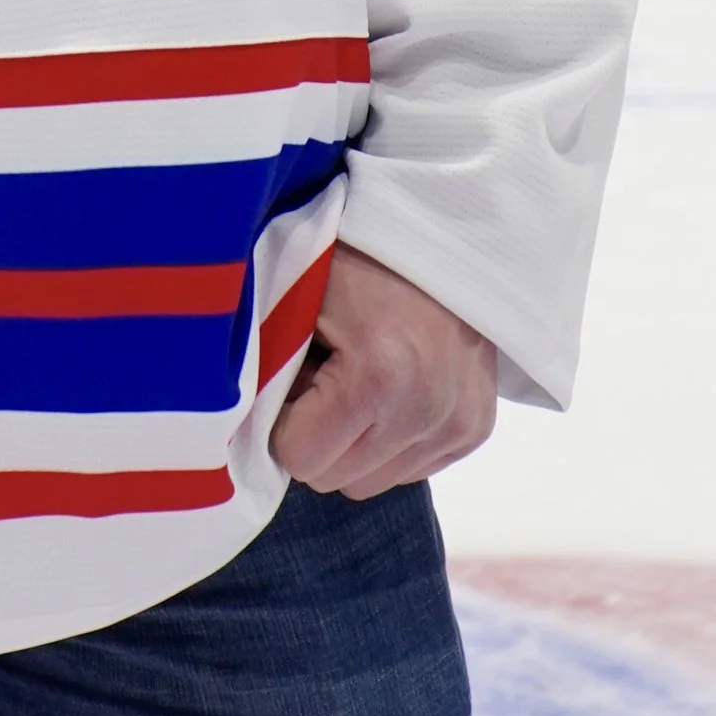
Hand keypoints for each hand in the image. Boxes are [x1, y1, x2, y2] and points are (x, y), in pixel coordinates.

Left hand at [271, 245, 496, 499]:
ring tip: (359, 377)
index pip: (301, 458)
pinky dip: (389, 439)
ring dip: (354, 442)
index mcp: (380, 376)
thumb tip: (239, 435)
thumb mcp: (296, 300)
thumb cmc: (353, 256)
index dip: (283, 420)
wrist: (438, 233)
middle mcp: (428, 410)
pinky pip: (409, 469)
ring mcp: (459, 422)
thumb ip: (266, 368)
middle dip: (317, 435)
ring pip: (372, 482)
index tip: (292, 376)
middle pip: (336, 479)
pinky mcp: (477, 428)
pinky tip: (391, 386)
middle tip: (324, 373)